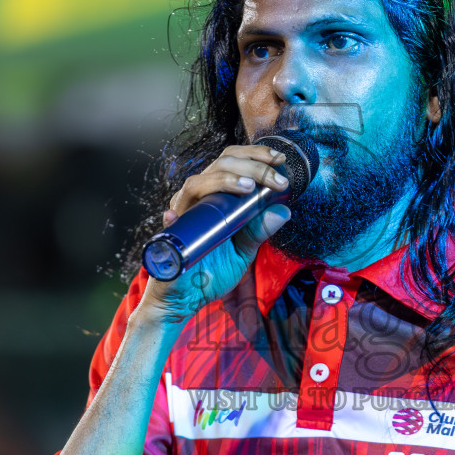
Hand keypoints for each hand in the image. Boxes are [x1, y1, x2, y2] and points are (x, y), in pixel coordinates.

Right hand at [136, 144, 292, 324]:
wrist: (186, 299)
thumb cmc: (211, 271)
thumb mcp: (243, 251)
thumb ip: (259, 231)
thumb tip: (284, 210)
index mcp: (215, 196)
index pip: (233, 162)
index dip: (254, 155)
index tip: (279, 159)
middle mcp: (198, 199)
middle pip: (220, 164)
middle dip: (251, 165)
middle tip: (276, 176)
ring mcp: (182, 213)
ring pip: (198, 183)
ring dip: (225, 180)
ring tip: (248, 187)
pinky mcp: (170, 234)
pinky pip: (172, 219)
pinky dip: (178, 214)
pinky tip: (182, 214)